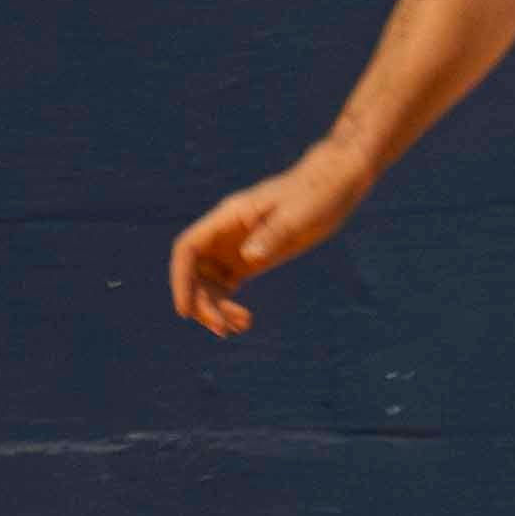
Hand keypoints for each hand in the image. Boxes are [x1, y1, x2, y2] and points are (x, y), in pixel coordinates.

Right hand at [168, 154, 364, 334]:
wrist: (333, 185)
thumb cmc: (315, 193)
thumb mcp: (298, 214)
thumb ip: (273, 233)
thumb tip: (248, 257)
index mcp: (228, 217)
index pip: (188, 248)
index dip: (181, 279)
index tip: (185, 310)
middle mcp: (225, 234)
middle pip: (195, 272)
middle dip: (203, 303)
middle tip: (223, 329)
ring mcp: (235, 247)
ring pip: (209, 284)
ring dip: (216, 308)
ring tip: (239, 327)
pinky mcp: (250, 259)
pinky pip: (228, 287)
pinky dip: (229, 306)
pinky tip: (245, 322)